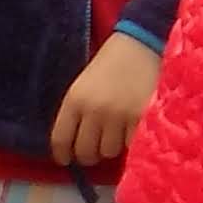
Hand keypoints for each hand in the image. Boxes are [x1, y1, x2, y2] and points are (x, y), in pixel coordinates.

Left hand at [49, 33, 163, 171]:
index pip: (61, 140)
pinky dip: (130, 141)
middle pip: (85, 152)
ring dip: (112, 146)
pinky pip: (131, 145)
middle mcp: (94, 110)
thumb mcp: (84, 84)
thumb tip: (75, 146)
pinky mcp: (142, 118)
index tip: (67, 159)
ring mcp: (119, 116)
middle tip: (96, 148)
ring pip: (109, 151)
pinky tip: (132, 129)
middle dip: (89, 154)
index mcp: (75, 100)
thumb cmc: (111, 63)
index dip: (63, 155)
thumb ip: (78, 112)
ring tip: (117, 133)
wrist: (142, 43)